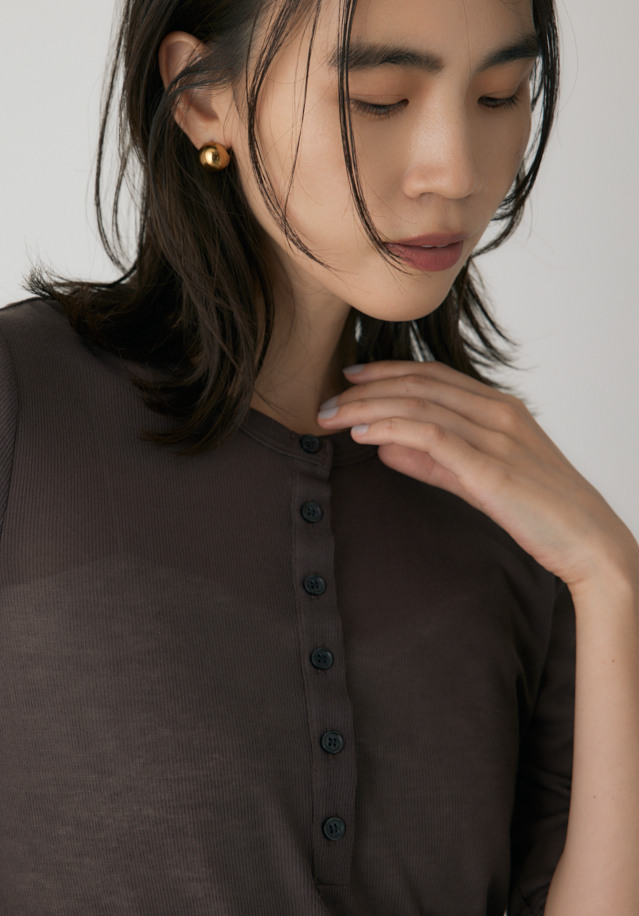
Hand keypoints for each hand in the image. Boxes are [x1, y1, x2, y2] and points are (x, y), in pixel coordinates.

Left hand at [317, 360, 638, 591]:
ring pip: (418, 405)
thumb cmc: (539, 511)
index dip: (386, 373)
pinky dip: (392, 428)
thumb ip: (432, 462)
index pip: (432, 376)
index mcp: (500, 406)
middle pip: (418, 384)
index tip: (349, 379)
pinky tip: (363, 434)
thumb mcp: (477, 478)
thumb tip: (384, 445)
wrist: (590, 542)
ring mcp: (496, 436)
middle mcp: (498, 412)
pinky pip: (432, 435)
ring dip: (368, 407)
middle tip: (325, 403)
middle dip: (365, 390)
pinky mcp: (491, 466)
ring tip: (331, 418)